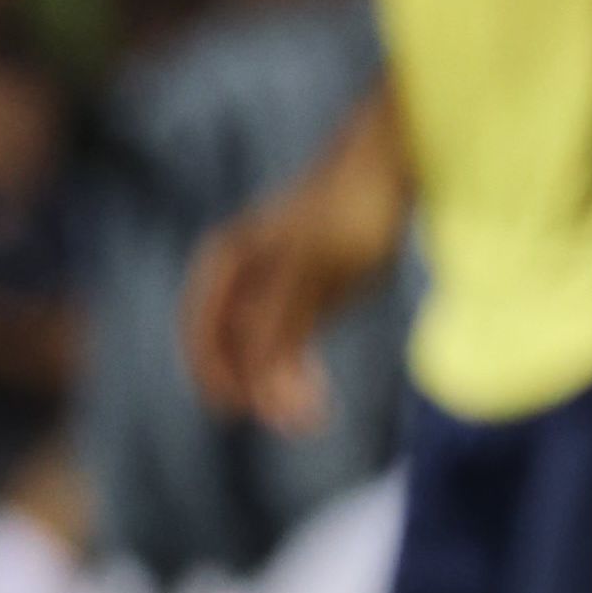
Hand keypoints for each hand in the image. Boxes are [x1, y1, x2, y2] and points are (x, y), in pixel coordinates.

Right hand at [183, 186, 396, 432]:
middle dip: (256, 387)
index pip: (204, 337)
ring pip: (259, 347)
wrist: (387, 170)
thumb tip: (258, 377)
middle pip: (230, 347)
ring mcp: (269, 283)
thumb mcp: (313, 269)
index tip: (250, 412)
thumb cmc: (347, 212)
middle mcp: (238, 275)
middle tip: (298, 421)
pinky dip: (295, 366)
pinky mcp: (303, 290)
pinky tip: (316, 387)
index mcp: (224, 265)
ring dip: (278, 383)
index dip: (222, 378)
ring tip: (311, 415)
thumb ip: (280, 321)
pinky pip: (286, 339)